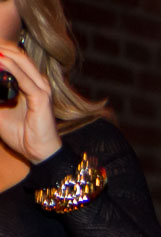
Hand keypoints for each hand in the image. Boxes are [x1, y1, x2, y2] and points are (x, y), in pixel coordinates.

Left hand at [0, 47, 64, 163]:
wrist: (37, 152)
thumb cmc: (20, 134)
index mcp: (29, 83)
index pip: (15, 57)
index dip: (0, 50)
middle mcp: (37, 82)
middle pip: (18, 54)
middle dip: (0, 47)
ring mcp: (41, 89)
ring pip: (21, 61)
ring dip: (3, 53)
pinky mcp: (41, 98)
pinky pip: (24, 79)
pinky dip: (10, 68)